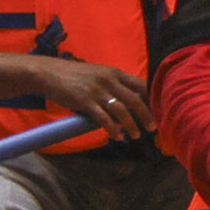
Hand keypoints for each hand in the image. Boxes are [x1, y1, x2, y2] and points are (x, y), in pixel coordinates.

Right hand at [27, 56, 153, 140]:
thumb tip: (129, 101)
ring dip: (131, 125)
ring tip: (136, 135)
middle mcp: (109, 80)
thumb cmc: (76, 75)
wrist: (50, 73)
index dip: (151, 99)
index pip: (140, 85)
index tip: (159, 111)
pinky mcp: (85, 101)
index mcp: (114, 72)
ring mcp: (97, 90)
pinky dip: (112, 129)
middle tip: (152, 128)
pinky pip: (103, 118)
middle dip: (146, 115)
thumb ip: (114, 84)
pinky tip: (116, 136)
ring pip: (121, 110)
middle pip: (135, 99)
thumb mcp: (99, 74)